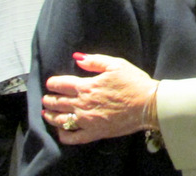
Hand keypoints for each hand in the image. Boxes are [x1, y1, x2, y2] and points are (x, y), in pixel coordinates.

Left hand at [41, 53, 158, 143]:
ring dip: (50, 115)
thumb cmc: (134, 83)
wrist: (148, 104)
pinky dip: (63, 134)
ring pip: (60, 119)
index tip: (51, 83)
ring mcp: (86, 121)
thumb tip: (77, 58)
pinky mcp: (94, 133)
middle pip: (57, 102)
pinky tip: (61, 130)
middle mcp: (82, 104)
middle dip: (49, 99)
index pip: (61, 84)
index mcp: (86, 86)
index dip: (53, 83)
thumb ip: (95, 60)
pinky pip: (72, 137)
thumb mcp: (117, 64)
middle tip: (46, 98)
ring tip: (46, 113)